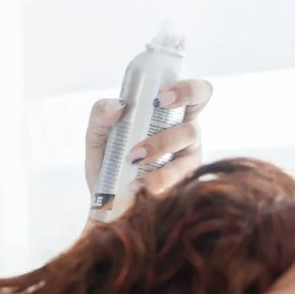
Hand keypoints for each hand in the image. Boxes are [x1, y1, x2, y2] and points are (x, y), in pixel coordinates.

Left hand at [84, 77, 211, 218]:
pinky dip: (159, 182)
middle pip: (192, 129)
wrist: (106, 203)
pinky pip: (180, 183)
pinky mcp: (185, 187)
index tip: (161, 98)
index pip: (196, 94)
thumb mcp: (98, 136)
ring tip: (133, 165)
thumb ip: (100, 116)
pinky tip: (141, 186)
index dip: (188, 90)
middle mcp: (186, 137)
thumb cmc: (108, 162)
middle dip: (167, 137)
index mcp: (172, 116)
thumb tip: (118, 106)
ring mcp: (187, 164)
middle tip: (139, 150)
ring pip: (185, 160)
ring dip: (159, 162)